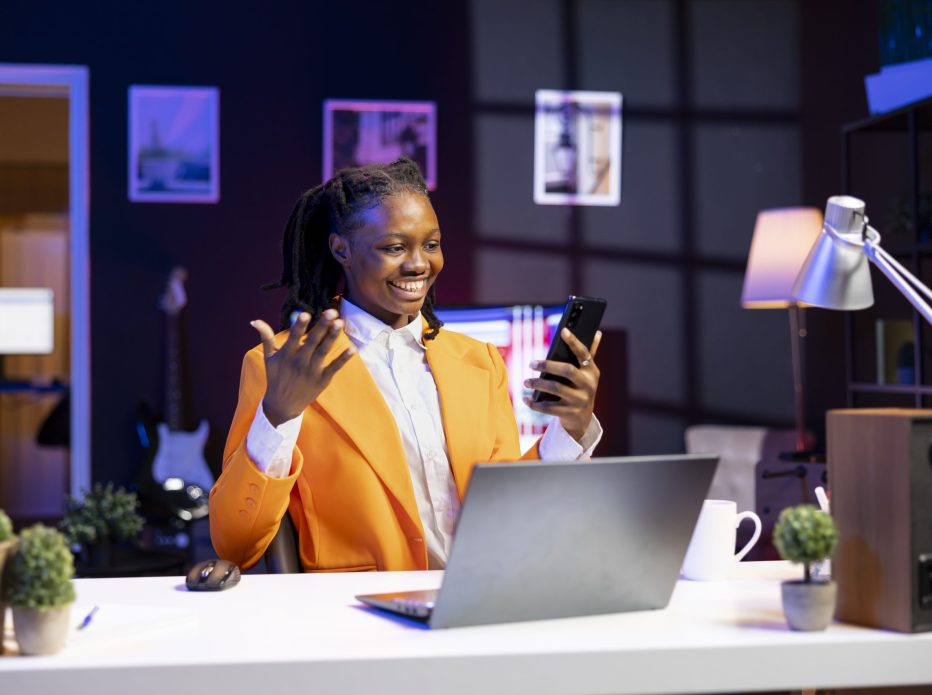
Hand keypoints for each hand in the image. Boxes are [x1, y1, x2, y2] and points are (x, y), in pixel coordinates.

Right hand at [250, 309, 355, 426]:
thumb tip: (254, 321)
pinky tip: (352, 348)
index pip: (293, 337)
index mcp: (286, 355)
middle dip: (322, 326)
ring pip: (324, 351)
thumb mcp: (268, 358)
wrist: (283, 405)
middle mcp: (299, 362)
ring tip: (340, 323)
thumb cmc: (276, 377)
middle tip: (331, 312)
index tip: (305, 313)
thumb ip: (266, 338)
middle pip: (312, 342)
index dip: (299, 326)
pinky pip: (334, 367)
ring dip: (332, 337)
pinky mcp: (323, 379)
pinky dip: (343, 359)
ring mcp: (312, 371)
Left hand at [523, 329, 601, 441]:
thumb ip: (589, 354)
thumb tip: (597, 332)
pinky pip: (549, 408)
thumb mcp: (587, 373)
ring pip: (556, 389)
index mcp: (592, 371)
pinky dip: (535, 404)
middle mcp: (588, 385)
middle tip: (531, 363)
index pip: (584, 353)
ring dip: (538, 384)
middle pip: (567, 370)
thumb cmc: (581, 388)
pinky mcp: (570, 413)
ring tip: (526, 382)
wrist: (583, 418)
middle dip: (547, 365)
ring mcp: (580, 400)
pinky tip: (526, 399)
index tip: (563, 330)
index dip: (574, 342)